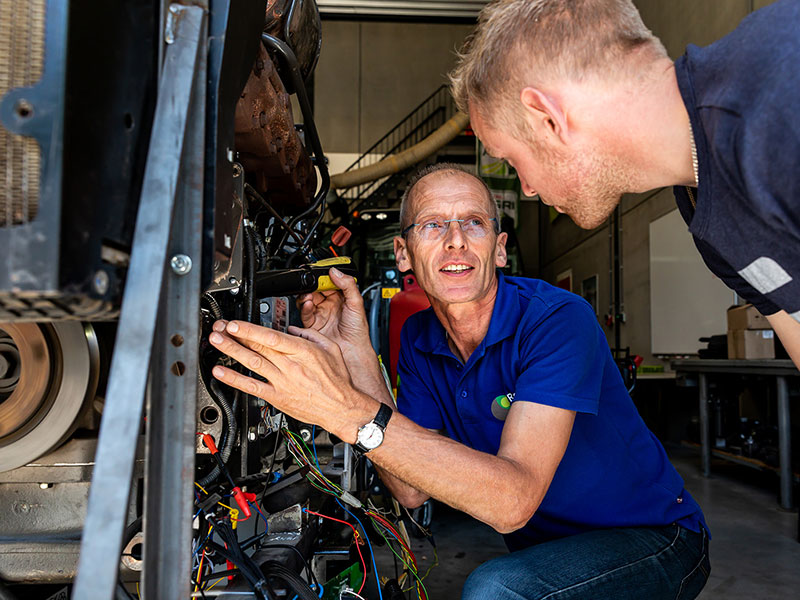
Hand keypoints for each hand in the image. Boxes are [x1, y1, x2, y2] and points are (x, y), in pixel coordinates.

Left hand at [208, 320, 375, 440]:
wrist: (341, 408)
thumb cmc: (338, 381)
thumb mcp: (330, 349)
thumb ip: (311, 335)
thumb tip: (293, 329)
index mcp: (302, 351)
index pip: (271, 337)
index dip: (250, 330)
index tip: (235, 323)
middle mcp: (289, 366)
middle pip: (258, 347)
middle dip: (235, 335)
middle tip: (219, 327)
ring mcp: (281, 382)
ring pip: (252, 363)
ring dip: (231, 351)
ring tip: (216, 341)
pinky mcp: (277, 397)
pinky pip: (252, 387)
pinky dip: (234, 379)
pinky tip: (220, 372)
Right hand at [297, 268, 384, 394]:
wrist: (351, 350)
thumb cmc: (358, 331)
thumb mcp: (356, 303)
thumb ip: (348, 285)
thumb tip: (336, 272)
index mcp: (341, 298)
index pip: (329, 283)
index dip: (323, 278)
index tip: (320, 274)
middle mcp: (330, 305)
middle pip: (316, 290)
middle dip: (312, 286)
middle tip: (311, 285)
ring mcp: (321, 314)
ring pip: (308, 300)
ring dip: (306, 295)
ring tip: (309, 295)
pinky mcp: (313, 324)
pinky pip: (305, 313)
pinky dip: (304, 307)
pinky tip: (308, 304)